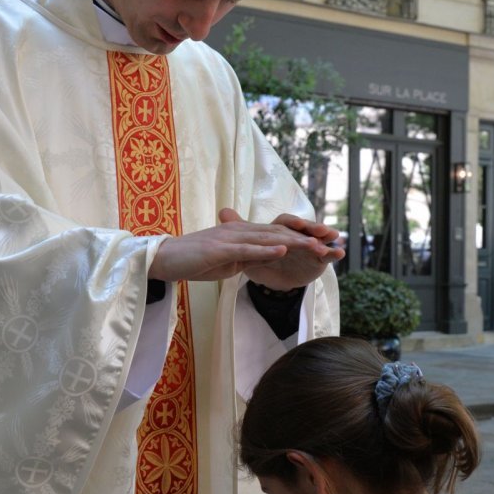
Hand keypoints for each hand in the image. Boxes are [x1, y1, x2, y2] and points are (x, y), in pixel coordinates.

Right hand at [148, 210, 342, 287]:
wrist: (163, 259)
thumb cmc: (190, 262)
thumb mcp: (223, 261)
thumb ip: (241, 258)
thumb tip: (256, 261)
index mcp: (240, 234)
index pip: (275, 236)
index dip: (299, 238)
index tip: (321, 244)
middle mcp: (237, 231)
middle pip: (277, 233)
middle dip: (305, 238)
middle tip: (329, 242)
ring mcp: (229, 238)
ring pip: (267, 239)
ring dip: (293, 243)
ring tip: (316, 246)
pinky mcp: (219, 249)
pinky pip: (247, 249)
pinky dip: (267, 250)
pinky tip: (284, 251)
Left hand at [220, 208, 343, 290]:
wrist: (271, 278)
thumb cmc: (262, 258)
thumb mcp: (249, 246)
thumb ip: (239, 229)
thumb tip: (223, 211)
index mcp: (281, 229)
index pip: (287, 223)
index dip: (293, 223)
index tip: (298, 224)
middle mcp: (297, 235)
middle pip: (307, 229)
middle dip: (315, 228)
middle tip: (322, 231)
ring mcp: (310, 246)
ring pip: (319, 240)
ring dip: (327, 239)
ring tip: (335, 240)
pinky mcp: (318, 259)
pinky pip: (327, 255)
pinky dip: (334, 253)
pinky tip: (340, 252)